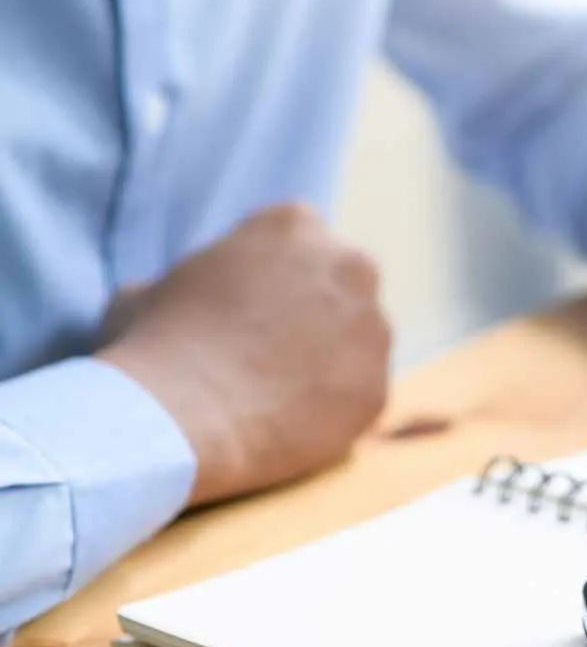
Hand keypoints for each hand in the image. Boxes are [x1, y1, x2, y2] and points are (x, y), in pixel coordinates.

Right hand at [97, 204, 392, 504]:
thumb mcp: (145, 290)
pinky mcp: (379, 386)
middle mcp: (349, 266)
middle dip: (314, 308)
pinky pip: (360, 391)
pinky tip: (291, 421)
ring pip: (359, 338)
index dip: (271, 272)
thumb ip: (184, 281)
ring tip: (276, 390)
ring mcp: (372, 328)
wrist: (180, 420)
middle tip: (270, 347)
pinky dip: (334, 404)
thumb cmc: (154, 346)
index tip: (249, 304)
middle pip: (341, 282)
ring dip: (331, 356)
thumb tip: (178, 296)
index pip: (295, 237)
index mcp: (293, 226)